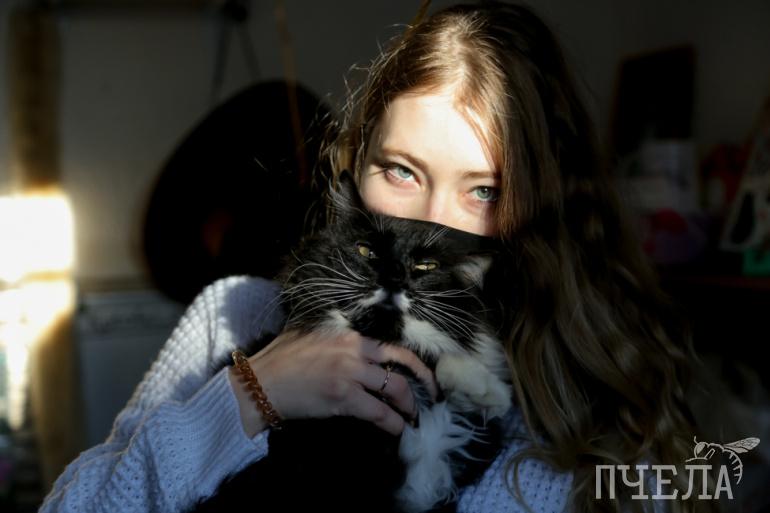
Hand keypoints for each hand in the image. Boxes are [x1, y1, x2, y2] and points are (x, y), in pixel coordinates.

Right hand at [228, 329, 436, 437]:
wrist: (261, 383)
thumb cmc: (280, 360)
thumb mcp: (311, 337)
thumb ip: (336, 340)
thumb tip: (354, 347)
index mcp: (348, 336)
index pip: (390, 349)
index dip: (412, 364)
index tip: (422, 376)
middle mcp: (353, 350)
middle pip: (401, 367)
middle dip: (420, 385)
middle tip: (427, 399)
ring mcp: (350, 373)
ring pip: (395, 389)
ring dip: (409, 407)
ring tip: (412, 418)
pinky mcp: (343, 397)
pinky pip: (379, 412)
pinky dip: (394, 423)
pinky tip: (399, 430)